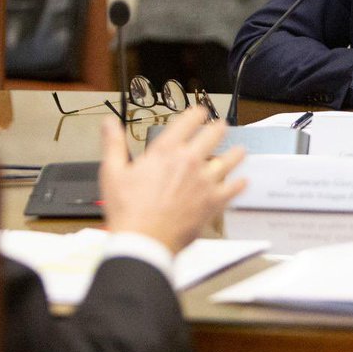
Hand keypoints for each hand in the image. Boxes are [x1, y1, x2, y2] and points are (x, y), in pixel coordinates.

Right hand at [98, 108, 245, 253]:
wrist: (144, 240)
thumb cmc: (128, 211)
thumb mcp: (113, 172)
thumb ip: (114, 144)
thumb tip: (109, 124)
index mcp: (166, 151)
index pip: (188, 121)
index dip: (197, 113)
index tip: (200, 111)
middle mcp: (189, 161)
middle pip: (214, 135)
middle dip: (219, 128)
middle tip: (222, 126)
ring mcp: (204, 181)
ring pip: (229, 160)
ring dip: (235, 153)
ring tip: (240, 150)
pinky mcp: (213, 202)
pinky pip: (233, 189)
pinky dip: (239, 184)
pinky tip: (243, 182)